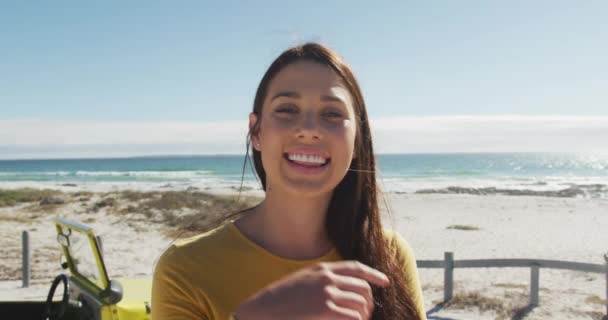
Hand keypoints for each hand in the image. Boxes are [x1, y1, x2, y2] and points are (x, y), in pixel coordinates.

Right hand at [234, 261, 389, 319]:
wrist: (264, 309)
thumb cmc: (281, 298)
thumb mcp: (302, 280)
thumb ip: (321, 279)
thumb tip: (340, 286)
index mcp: (322, 269)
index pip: (356, 268)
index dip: (374, 274)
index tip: (386, 282)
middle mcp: (327, 278)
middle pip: (362, 287)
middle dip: (369, 301)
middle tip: (367, 312)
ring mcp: (327, 294)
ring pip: (361, 303)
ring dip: (365, 314)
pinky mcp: (326, 310)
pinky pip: (353, 316)